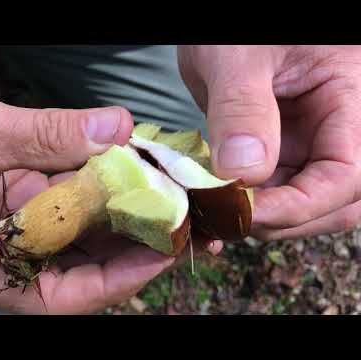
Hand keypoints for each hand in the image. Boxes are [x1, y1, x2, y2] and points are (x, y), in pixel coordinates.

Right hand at [0, 66, 219, 313]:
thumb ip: (43, 134)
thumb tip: (115, 130)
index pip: (53, 296)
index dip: (111, 282)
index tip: (158, 255)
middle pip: (75, 266)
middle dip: (127, 246)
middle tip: (174, 220)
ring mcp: (10, 223)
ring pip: (76, 234)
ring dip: (117, 215)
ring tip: (160, 197)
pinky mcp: (18, 196)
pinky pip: (65, 200)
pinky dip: (96, 188)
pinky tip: (124, 170)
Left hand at [178, 45, 360, 239]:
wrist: (219, 33)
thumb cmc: (233, 28)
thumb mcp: (237, 55)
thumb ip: (242, 108)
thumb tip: (244, 173)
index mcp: (350, 97)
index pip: (347, 173)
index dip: (300, 204)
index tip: (246, 213)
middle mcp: (337, 128)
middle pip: (335, 201)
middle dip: (284, 219)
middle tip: (227, 221)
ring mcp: (309, 143)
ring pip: (304, 202)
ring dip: (264, 218)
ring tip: (217, 216)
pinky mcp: (281, 152)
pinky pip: (274, 190)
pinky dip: (247, 205)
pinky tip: (215, 206)